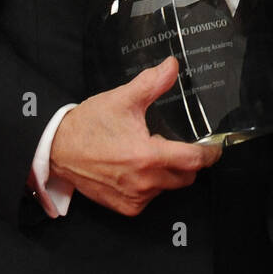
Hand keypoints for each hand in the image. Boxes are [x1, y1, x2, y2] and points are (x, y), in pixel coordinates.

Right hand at [49, 57, 221, 215]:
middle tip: (174, 144)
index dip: (209, 153)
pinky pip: (151, 197)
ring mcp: (134, 198)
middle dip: (187, 162)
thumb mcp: (122, 99)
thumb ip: (152, 83)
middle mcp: (143, 182)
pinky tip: (138, 168)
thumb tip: (172, 66)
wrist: (57, 149)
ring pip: (169, 187)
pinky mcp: (125, 207)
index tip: (215, 146)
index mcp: (147, 156)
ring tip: (149, 153)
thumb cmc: (88, 125)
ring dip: (168, 172)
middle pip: (186, 176)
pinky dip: (152, 184)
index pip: (194, 161)